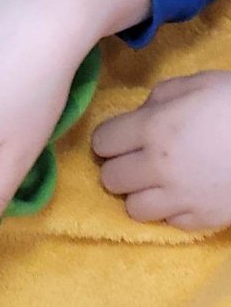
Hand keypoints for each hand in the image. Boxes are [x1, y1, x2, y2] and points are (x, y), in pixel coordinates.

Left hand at [92, 71, 230, 229]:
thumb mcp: (199, 83)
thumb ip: (162, 97)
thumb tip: (143, 113)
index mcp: (152, 129)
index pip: (102, 142)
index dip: (110, 138)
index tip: (121, 136)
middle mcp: (158, 167)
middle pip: (111, 178)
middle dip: (120, 166)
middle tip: (139, 158)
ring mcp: (181, 198)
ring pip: (134, 208)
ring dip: (140, 194)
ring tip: (158, 181)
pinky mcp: (204, 220)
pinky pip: (170, 222)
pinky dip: (172, 211)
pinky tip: (185, 194)